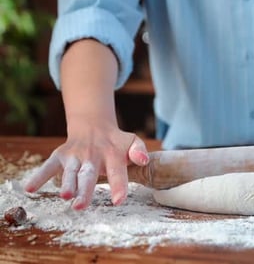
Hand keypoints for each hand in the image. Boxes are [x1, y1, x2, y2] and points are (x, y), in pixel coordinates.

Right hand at [24, 120, 148, 209]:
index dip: (118, 186)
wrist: (94, 125)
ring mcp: (75, 156)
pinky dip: (39, 176)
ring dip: (66, 184)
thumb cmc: (116, 142)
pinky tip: (30, 188)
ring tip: (64, 196)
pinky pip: (48, 166)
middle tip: (80, 206)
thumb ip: (140, 151)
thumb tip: (144, 160)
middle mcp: (93, 155)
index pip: (117, 172)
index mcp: (113, 154)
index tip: (118, 201)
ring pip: (70, 172)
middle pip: (89, 175)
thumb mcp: (133, 141)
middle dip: (84, 190)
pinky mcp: (60, 156)